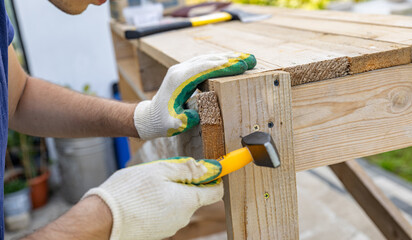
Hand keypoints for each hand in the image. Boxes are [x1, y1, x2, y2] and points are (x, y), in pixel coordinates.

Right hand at [83, 157, 222, 239]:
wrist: (103, 220)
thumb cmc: (130, 192)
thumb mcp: (160, 170)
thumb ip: (187, 168)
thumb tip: (208, 167)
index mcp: (188, 202)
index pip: (215, 192)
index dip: (214, 177)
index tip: (207, 167)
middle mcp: (183, 218)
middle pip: (194, 195)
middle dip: (184, 181)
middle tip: (164, 170)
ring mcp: (170, 226)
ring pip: (178, 203)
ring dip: (170, 191)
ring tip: (148, 184)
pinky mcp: (158, 230)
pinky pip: (166, 212)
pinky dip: (160, 201)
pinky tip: (143, 196)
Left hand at [134, 52, 255, 138]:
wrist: (149, 117)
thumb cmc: (162, 122)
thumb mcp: (172, 125)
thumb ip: (184, 120)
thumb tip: (197, 116)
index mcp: (179, 80)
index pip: (205, 69)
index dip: (225, 67)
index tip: (242, 66)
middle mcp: (180, 70)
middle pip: (209, 60)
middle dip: (231, 60)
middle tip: (252, 60)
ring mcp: (182, 69)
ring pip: (208, 59)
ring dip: (228, 58)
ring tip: (247, 59)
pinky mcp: (185, 72)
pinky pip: (205, 63)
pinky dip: (220, 62)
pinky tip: (232, 63)